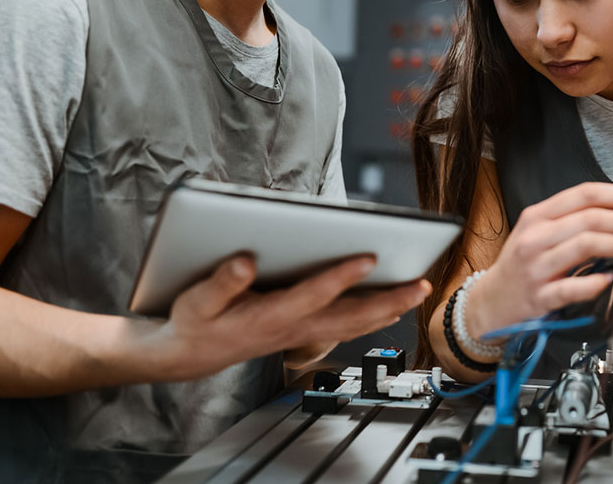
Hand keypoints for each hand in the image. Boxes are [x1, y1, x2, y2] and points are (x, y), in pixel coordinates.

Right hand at [148, 254, 429, 381]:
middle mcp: (294, 329)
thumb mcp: (196, 301)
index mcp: (268, 317)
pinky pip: (349, 327)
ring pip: (355, 324)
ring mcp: (304, 335)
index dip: (340, 277)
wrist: (192, 355)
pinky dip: (375, 317)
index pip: (312, 295)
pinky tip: (394, 305)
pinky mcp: (307, 333)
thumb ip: (221, 282)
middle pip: (349, 316)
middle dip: (388, 300)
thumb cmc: (196, 322)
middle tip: (421, 284)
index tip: (368, 257)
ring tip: (419, 290)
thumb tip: (245, 261)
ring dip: (390, 309)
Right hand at [467, 183, 612, 335]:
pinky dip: (598, 282)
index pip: (586, 193)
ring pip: (586, 245)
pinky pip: (575, 287)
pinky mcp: (539, 297)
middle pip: (590, 217)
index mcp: (538, 215)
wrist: (490, 302)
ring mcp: (535, 267)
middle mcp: (535, 236)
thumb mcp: (542, 233)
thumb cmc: (524, 264)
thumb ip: (577, 220)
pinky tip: (611, 279)